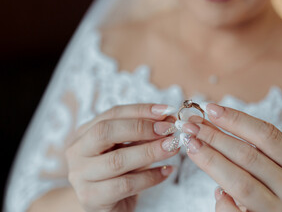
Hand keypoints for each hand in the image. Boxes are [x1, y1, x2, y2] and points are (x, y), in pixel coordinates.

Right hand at [65, 103, 179, 211]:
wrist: (104, 208)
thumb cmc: (118, 174)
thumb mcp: (128, 149)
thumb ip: (142, 135)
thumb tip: (168, 119)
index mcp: (84, 133)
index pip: (112, 114)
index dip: (140, 110)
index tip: (166, 111)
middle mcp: (77, 152)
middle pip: (105, 132)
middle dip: (141, 128)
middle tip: (168, 129)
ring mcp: (80, 175)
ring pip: (117, 160)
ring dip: (150, 151)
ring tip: (172, 147)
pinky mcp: (91, 198)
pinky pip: (126, 184)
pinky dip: (150, 177)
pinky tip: (167, 170)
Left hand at [178, 103, 281, 211]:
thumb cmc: (270, 189)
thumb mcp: (269, 167)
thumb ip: (247, 147)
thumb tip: (206, 123)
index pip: (267, 135)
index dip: (237, 119)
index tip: (211, 109)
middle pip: (249, 155)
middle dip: (215, 136)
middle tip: (192, 126)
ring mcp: (279, 211)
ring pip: (240, 182)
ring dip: (210, 159)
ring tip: (192, 144)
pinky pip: (233, 211)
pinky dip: (221, 199)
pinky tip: (214, 189)